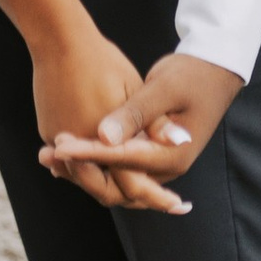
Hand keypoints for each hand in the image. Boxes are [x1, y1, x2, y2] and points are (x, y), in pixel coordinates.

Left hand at [38, 51, 242, 211]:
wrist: (212, 72)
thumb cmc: (191, 76)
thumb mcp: (164, 89)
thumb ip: (135, 115)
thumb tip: (104, 137)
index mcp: (172, 156)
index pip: (123, 161)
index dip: (89, 153)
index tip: (60, 144)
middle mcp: (164, 169)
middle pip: (116, 187)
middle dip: (81, 171)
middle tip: (49, 153)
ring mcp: (156, 165)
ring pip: (112, 182)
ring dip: (81, 170)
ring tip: (48, 154)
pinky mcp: (147, 156)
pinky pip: (114, 170)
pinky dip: (89, 163)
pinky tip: (64, 151)